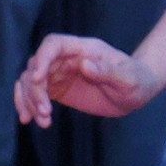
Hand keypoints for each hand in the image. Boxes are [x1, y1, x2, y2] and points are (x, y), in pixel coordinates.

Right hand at [16, 33, 160, 126]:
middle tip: (45, 112)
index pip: (54, 44)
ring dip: (30, 101)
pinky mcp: (57, 89)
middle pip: (36, 66)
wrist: (138, 92)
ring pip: (31, 81)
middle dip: (35, 89)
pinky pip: (34, 94)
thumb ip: (108, 71)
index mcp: (84, 49)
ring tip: (43, 121)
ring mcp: (60, 73)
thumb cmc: (137, 80)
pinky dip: (28, 105)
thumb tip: (85, 64)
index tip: (38, 79)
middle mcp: (67, 59)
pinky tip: (30, 120)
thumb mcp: (128, 79)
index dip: (42, 58)